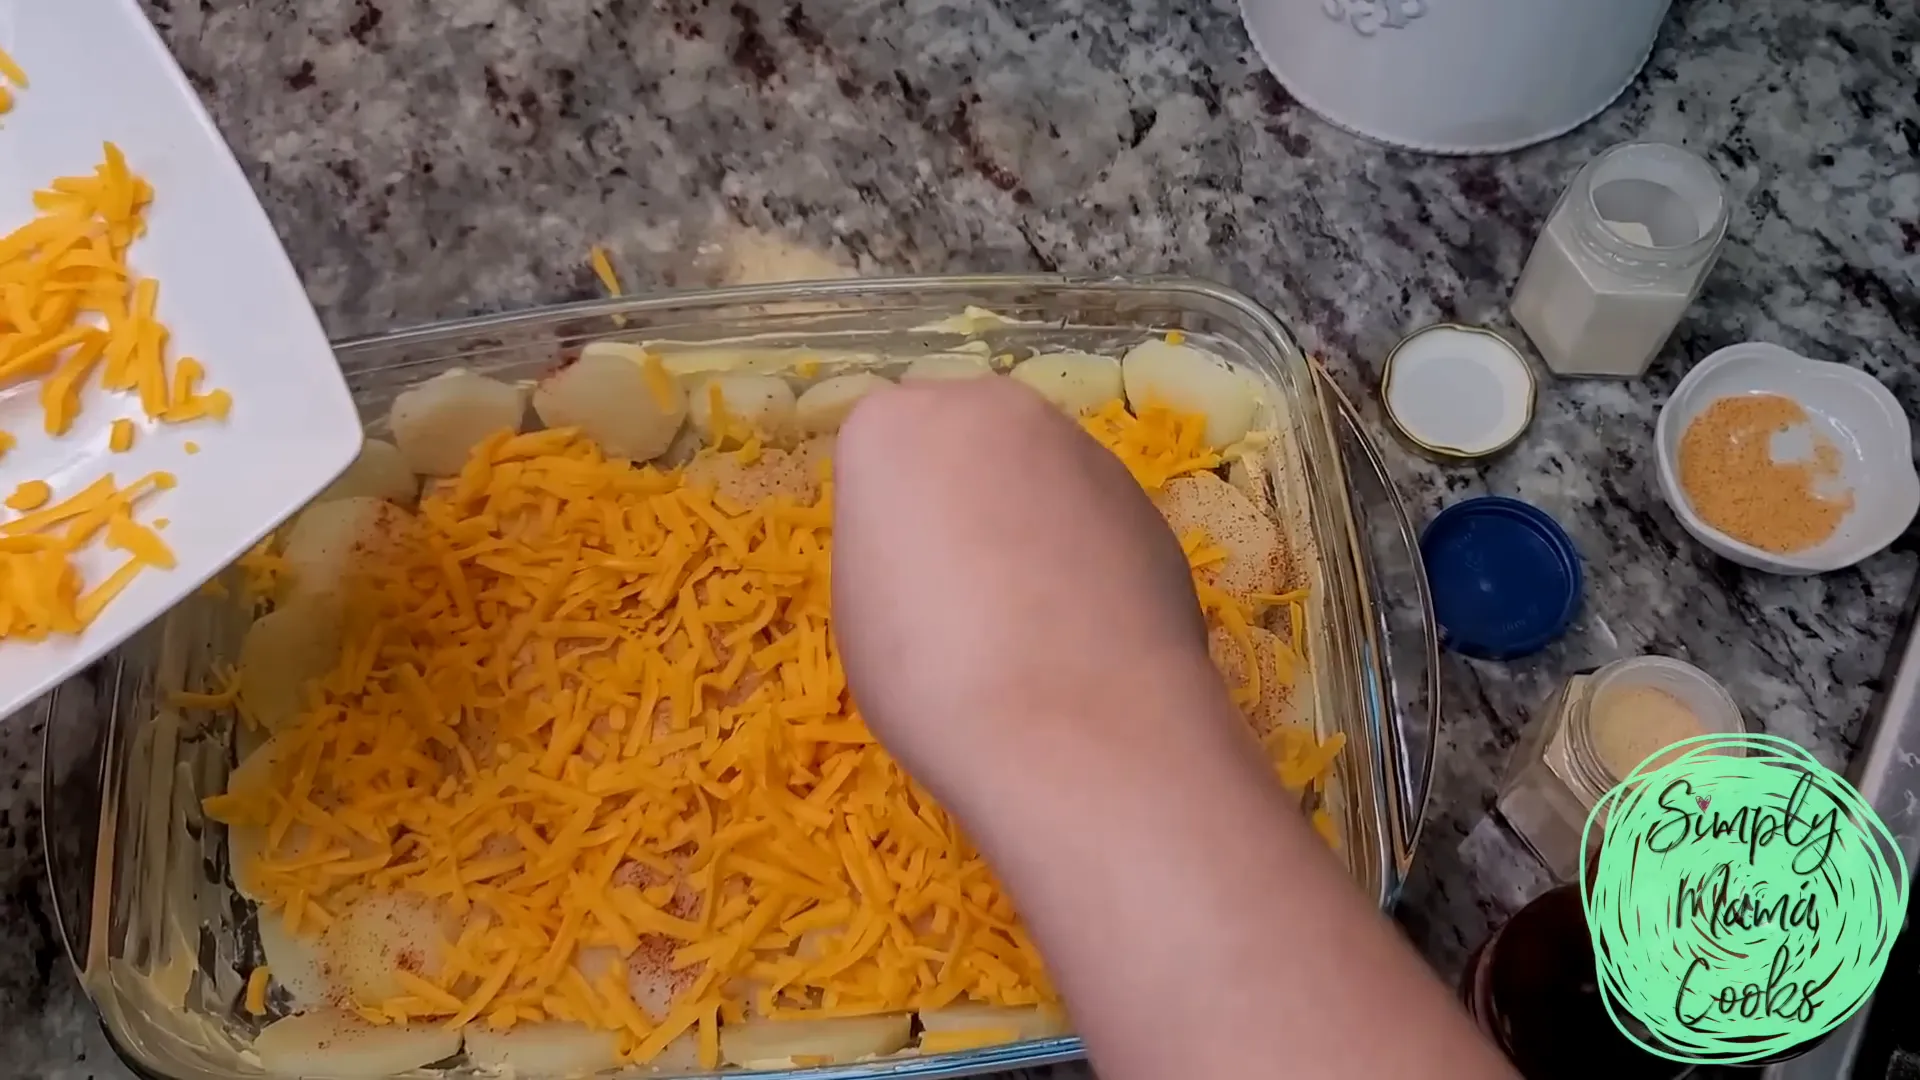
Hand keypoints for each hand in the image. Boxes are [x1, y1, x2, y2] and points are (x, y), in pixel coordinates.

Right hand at [830, 376, 1253, 823]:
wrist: (1076, 729)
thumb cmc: (929, 675)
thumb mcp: (863, 608)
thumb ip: (894, 545)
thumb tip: (942, 546)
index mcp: (895, 425)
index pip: (879, 454)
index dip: (886, 522)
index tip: (897, 580)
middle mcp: (991, 408)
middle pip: (963, 442)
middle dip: (963, 497)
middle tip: (962, 590)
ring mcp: (1082, 446)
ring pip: (1036, 475)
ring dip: (1029, 523)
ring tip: (1033, 622)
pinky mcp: (1147, 498)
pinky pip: (1094, 519)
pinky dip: (1086, 558)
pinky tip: (1085, 631)